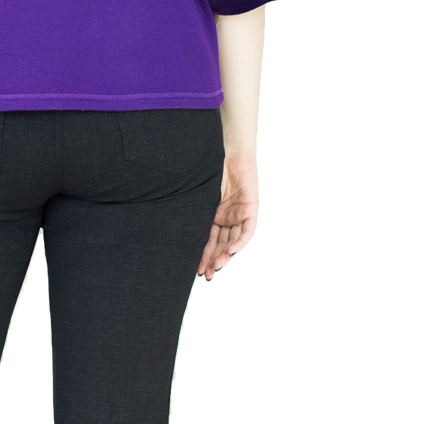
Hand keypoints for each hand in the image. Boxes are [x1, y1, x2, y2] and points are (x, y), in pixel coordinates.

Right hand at [197, 153, 257, 279]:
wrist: (226, 149)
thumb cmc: (209, 168)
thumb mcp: (199, 196)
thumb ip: (195, 213)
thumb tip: (174, 231)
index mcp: (213, 215)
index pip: (209, 240)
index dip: (203, 255)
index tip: (197, 269)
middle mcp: (226, 217)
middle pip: (221, 244)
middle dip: (213, 260)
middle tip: (206, 274)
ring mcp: (238, 213)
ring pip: (233, 241)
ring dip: (225, 255)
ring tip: (216, 267)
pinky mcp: (250, 208)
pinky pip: (247, 231)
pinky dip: (239, 242)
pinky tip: (230, 252)